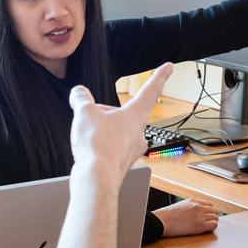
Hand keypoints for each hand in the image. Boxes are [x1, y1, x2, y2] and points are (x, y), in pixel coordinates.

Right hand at [68, 63, 171, 179]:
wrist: (95, 179)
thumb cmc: (97, 147)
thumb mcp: (84, 113)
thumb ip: (82, 99)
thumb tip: (78, 93)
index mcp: (135, 116)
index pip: (151, 90)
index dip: (159, 76)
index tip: (169, 67)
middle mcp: (138, 133)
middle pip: (122, 114)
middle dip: (104, 113)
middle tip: (88, 116)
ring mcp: (130, 151)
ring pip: (115, 132)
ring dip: (100, 130)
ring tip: (86, 136)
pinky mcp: (120, 164)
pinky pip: (109, 148)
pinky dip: (98, 146)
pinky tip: (88, 150)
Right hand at [155, 198, 219, 236]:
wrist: (161, 222)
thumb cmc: (166, 216)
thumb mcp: (180, 206)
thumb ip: (189, 207)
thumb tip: (193, 213)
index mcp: (193, 201)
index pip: (209, 204)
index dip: (208, 211)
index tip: (206, 216)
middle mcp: (198, 207)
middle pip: (214, 210)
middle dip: (212, 216)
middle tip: (207, 222)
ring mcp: (199, 216)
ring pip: (215, 217)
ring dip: (212, 222)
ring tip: (206, 226)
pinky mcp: (199, 225)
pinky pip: (214, 225)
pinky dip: (212, 227)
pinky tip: (206, 229)